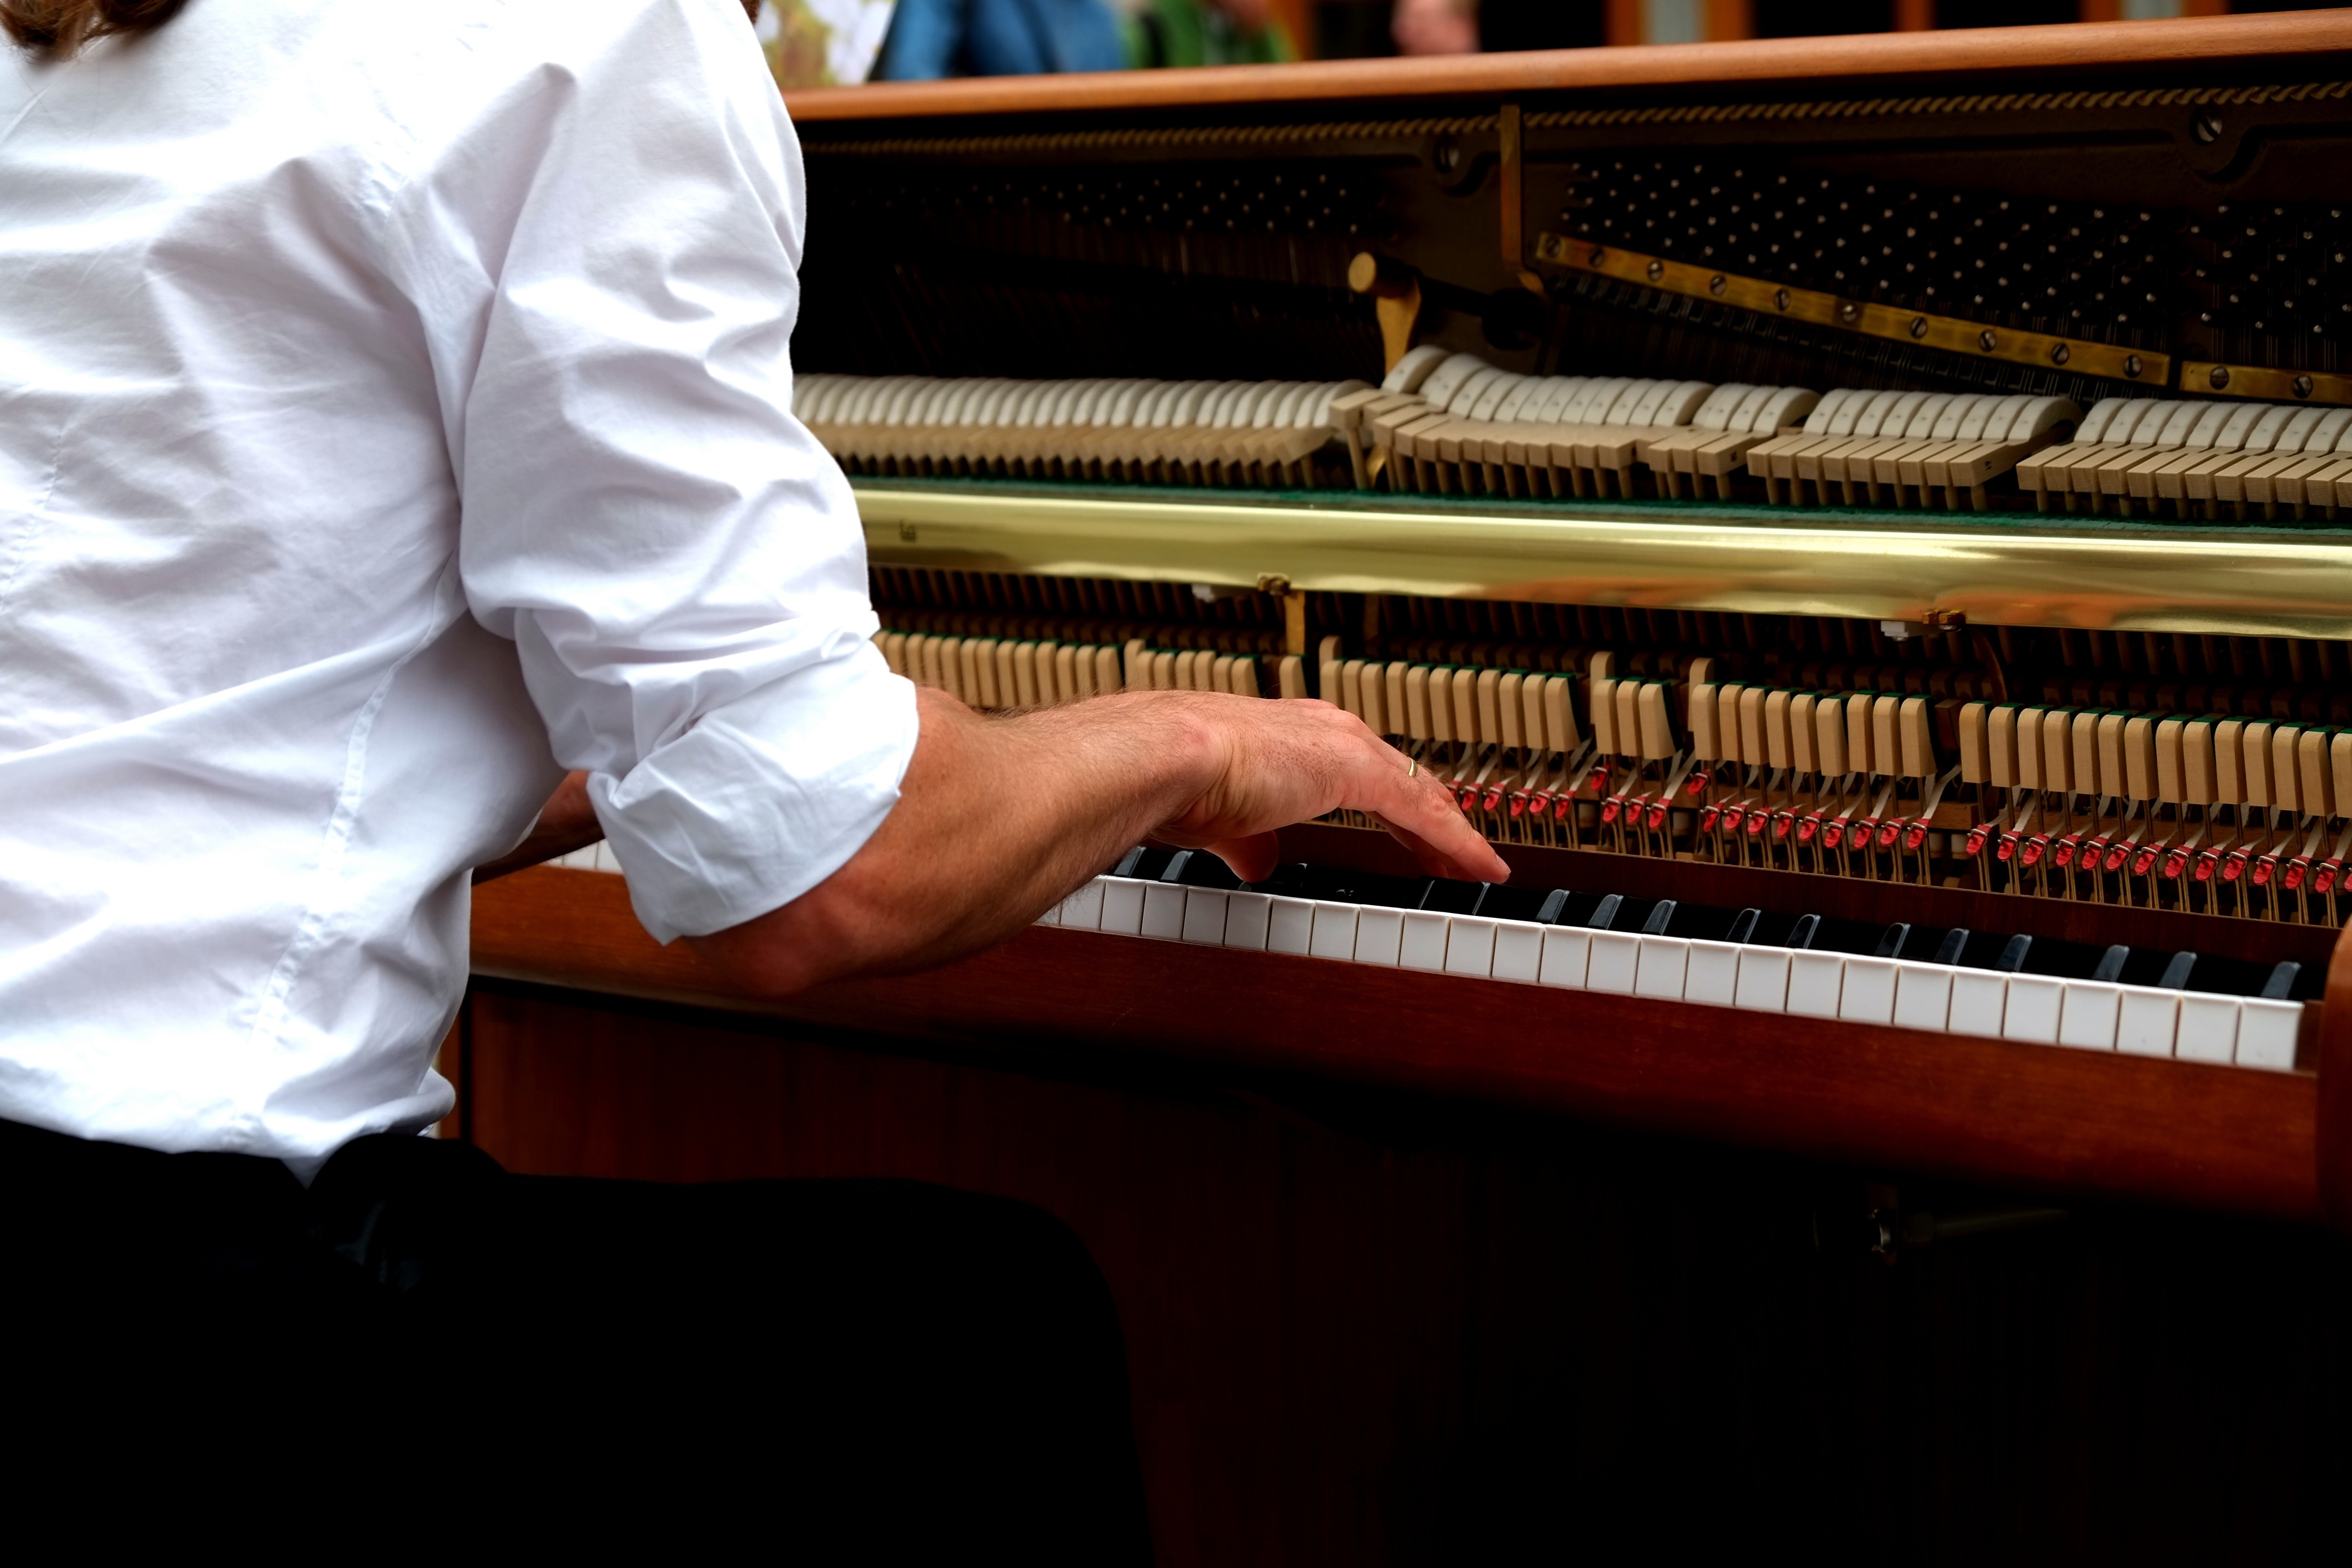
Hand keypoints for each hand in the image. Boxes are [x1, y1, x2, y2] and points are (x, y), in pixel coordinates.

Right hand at [1150, 692, 1509, 884]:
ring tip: (1479, 867)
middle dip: (1433, 822)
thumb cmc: (1176, 780)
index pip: (1365, 775)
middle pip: (1402, 780)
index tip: (1415, 839)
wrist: (1165, 758)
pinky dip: (1458, 841)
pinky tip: (1479, 866)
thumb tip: (1257, 861)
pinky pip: (1423, 813)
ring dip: (1453, 834)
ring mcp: (1344, 745)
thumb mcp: (1223, 819)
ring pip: (1420, 794)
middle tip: (1459, 855)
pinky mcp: (1356, 769)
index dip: (1394, 810)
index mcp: (1294, 738)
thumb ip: (1249, 839)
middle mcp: (1326, 730)